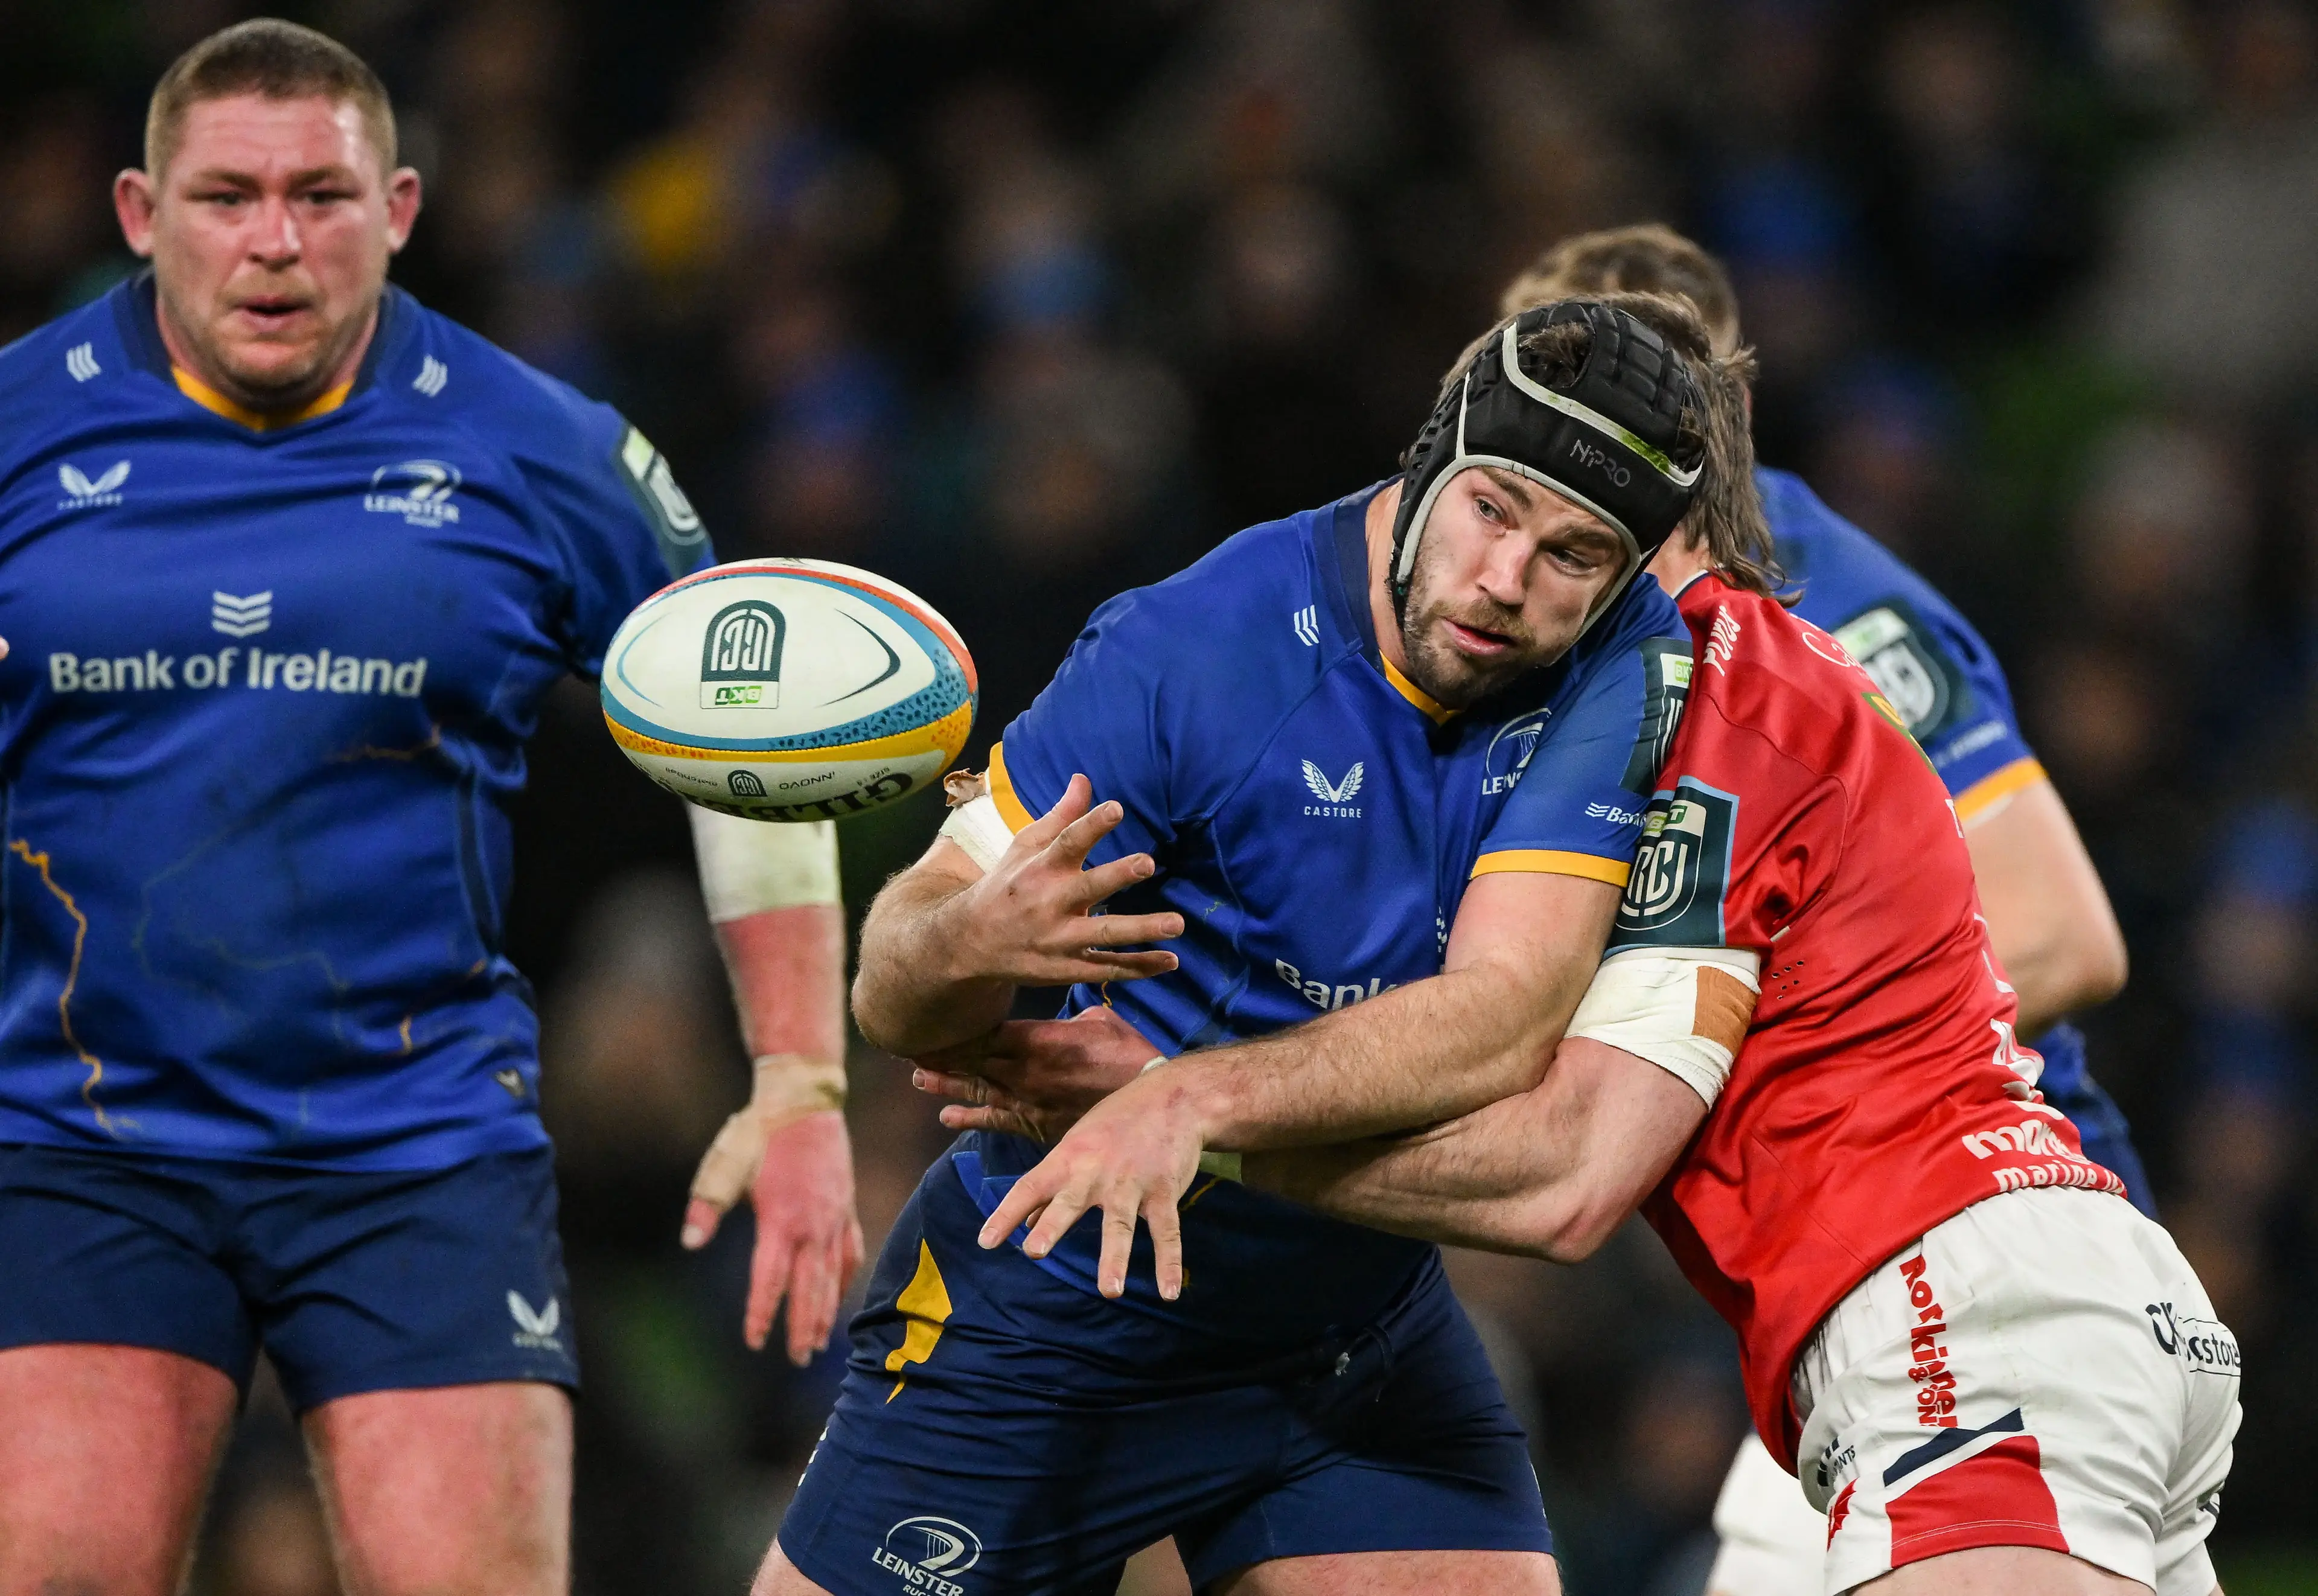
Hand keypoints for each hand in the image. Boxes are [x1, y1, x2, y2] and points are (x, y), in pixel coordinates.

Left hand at [681, 1107, 864, 1362]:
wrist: (804, 1102)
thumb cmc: (759, 1134)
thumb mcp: (725, 1166)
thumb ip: (707, 1207)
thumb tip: (689, 1242)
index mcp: (780, 1220)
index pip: (770, 1280)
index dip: (762, 1314)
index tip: (755, 1342)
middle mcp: (812, 1226)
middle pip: (809, 1289)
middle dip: (803, 1328)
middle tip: (799, 1360)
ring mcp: (834, 1217)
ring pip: (832, 1275)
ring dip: (826, 1311)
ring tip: (820, 1342)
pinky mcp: (845, 1206)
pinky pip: (851, 1250)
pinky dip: (847, 1277)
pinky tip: (842, 1293)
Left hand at [913, 1007, 1161, 1137]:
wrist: (1152, 1105)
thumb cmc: (1132, 1055)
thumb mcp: (1101, 1021)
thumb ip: (1072, 1019)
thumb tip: (1065, 1020)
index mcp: (1038, 1040)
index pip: (985, 1034)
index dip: (956, 1031)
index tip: (931, 1023)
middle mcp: (1025, 1072)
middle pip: (973, 1061)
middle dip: (942, 1055)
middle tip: (912, 1047)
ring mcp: (1029, 1101)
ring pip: (979, 1090)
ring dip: (946, 1083)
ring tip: (918, 1077)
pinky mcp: (1038, 1125)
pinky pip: (998, 1122)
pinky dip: (972, 1117)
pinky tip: (949, 1117)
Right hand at [940, 774, 1183, 987]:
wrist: (970, 942)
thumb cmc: (1006, 886)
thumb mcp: (1025, 847)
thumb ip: (1060, 816)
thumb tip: (1084, 779)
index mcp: (1041, 869)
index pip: (1067, 842)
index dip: (1091, 825)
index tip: (1117, 808)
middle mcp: (1051, 903)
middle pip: (1089, 887)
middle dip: (1118, 875)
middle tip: (1149, 863)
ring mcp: (1060, 940)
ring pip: (1104, 934)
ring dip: (1142, 929)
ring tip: (1178, 924)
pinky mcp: (1067, 968)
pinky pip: (1107, 968)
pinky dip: (1139, 967)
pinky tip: (1170, 961)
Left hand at [974, 1072, 1206, 1300]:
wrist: (1173, 1097)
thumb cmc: (1117, 1122)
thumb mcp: (1077, 1145)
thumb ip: (1052, 1187)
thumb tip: (1027, 1224)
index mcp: (1069, 1158)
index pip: (1030, 1187)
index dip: (1007, 1213)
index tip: (986, 1242)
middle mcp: (1096, 1171)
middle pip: (1070, 1202)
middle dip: (1053, 1226)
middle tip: (1035, 1252)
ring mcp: (1132, 1182)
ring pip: (1120, 1222)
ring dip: (1115, 1257)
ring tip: (1110, 1291)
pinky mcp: (1164, 1191)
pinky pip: (1166, 1231)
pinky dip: (1169, 1262)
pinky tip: (1169, 1291)